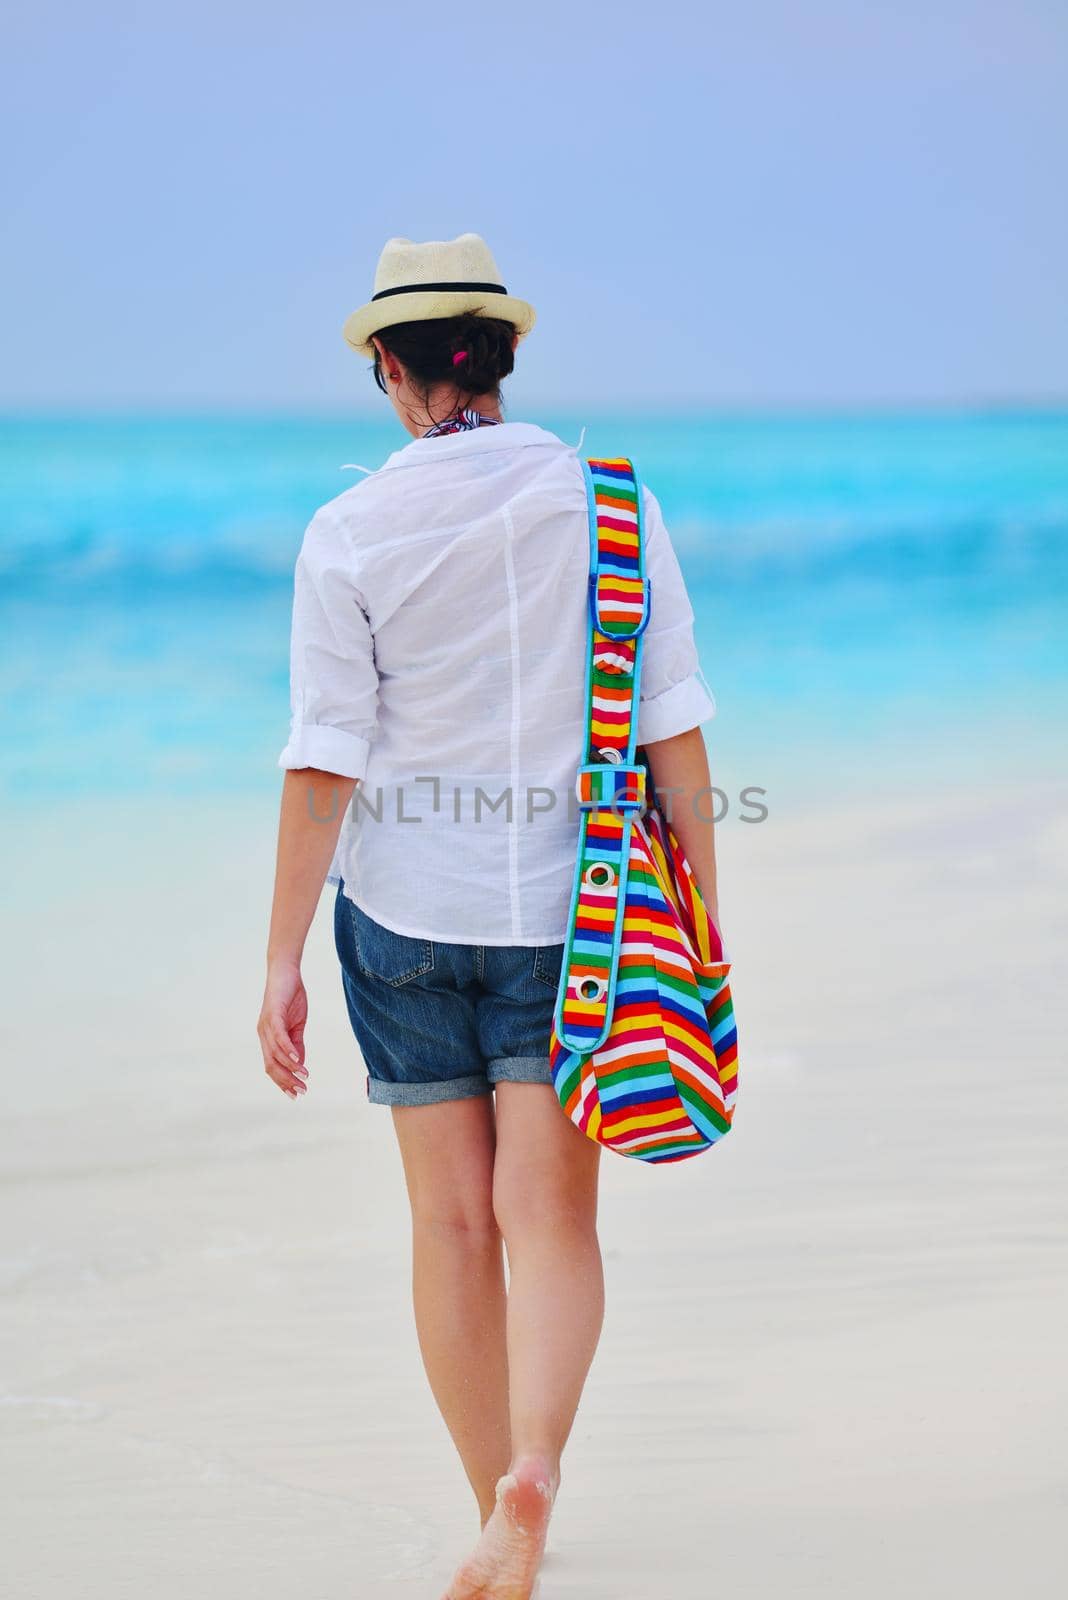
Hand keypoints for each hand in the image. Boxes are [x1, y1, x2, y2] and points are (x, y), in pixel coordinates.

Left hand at [257, 960, 308, 1098]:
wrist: (286, 971)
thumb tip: (300, 1064)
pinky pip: (279, 1037)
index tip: (296, 1094)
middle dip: (285, 1081)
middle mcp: (263, 1035)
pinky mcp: (272, 1014)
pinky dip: (288, 1050)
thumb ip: (297, 1044)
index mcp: (268, 1038)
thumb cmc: (291, 996)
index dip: (283, 1081)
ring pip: (275, 1054)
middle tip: (301, 1092)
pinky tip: (297, 1060)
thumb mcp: (297, 1025)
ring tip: (304, 1077)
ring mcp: (266, 1025)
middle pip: (271, 1065)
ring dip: (290, 1068)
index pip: (272, 1066)